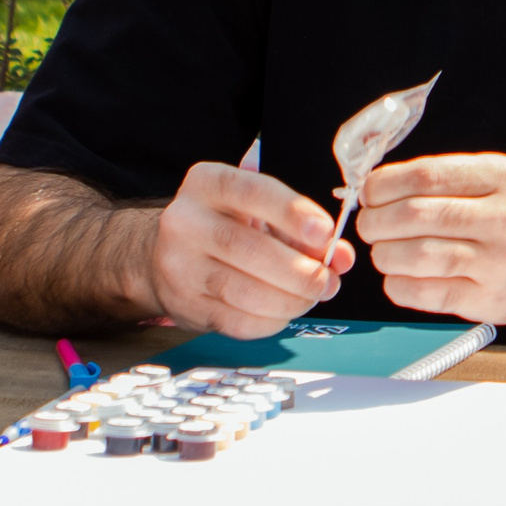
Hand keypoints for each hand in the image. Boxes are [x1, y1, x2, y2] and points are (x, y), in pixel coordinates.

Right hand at [148, 162, 351, 337]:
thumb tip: (341, 258)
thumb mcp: (259, 210)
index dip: (292, 212)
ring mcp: (178, 266)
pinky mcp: (183, 305)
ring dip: (289, 300)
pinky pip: (235, 321)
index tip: (325, 232)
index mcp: (207, 183)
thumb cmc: (227, 225)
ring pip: (243, 291)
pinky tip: (284, 312)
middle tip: (328, 281)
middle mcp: (185, 222)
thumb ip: (302, 228)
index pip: (253, 191)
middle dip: (299, 270)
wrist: (163, 255)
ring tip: (311, 297)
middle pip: (248, 249)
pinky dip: (270, 322)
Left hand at [355, 152, 505, 324]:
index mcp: (501, 179)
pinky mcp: (488, 300)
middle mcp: (503, 219)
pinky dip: (399, 286)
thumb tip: (379, 186)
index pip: (425, 176)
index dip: (383, 185)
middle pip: (414, 215)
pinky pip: (425, 294)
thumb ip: (447, 177)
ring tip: (384, 251)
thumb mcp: (500, 179)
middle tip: (370, 225)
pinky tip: (400, 277)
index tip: (370, 193)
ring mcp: (497, 263)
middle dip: (376, 221)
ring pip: (415, 256)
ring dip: (384, 254)